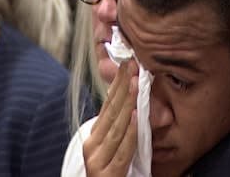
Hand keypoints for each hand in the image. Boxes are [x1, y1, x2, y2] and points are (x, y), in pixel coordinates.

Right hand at [83, 60, 138, 176]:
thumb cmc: (109, 175)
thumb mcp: (111, 149)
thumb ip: (118, 131)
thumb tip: (132, 106)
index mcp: (93, 137)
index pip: (106, 105)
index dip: (116, 84)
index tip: (126, 64)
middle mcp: (91, 146)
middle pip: (110, 111)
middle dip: (122, 86)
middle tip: (132, 64)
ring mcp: (97, 160)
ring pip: (116, 126)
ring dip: (128, 102)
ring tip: (135, 82)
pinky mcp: (108, 175)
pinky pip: (123, 149)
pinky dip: (131, 131)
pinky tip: (138, 115)